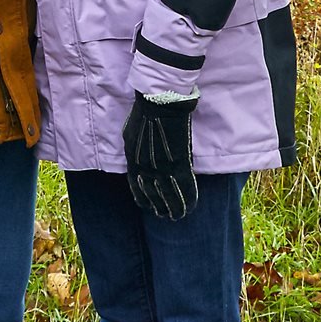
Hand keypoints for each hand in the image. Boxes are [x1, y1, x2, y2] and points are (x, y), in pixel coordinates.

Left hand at [122, 92, 199, 220]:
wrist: (159, 104)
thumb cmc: (143, 115)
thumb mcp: (129, 136)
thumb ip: (133, 152)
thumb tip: (135, 161)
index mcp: (133, 162)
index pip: (137, 189)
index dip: (144, 200)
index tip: (149, 208)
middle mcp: (146, 169)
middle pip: (153, 195)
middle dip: (160, 207)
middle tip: (166, 216)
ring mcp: (163, 167)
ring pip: (170, 195)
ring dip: (175, 208)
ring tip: (178, 216)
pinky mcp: (180, 163)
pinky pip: (185, 186)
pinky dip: (189, 197)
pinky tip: (191, 206)